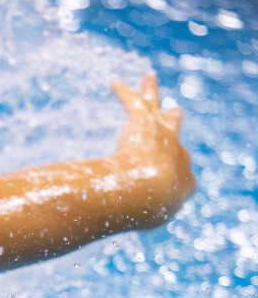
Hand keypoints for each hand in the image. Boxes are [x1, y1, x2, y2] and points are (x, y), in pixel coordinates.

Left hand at [110, 73, 194, 216]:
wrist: (149, 191)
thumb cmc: (148, 210)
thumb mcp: (146, 219)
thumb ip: (136, 214)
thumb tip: (117, 214)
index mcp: (183, 179)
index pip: (177, 170)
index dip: (165, 172)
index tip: (158, 177)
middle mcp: (177, 151)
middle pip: (175, 131)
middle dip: (173, 122)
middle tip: (175, 112)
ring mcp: (162, 134)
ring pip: (156, 108)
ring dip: (151, 91)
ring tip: (149, 78)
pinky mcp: (144, 122)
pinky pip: (133, 101)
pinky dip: (123, 91)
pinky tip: (114, 80)